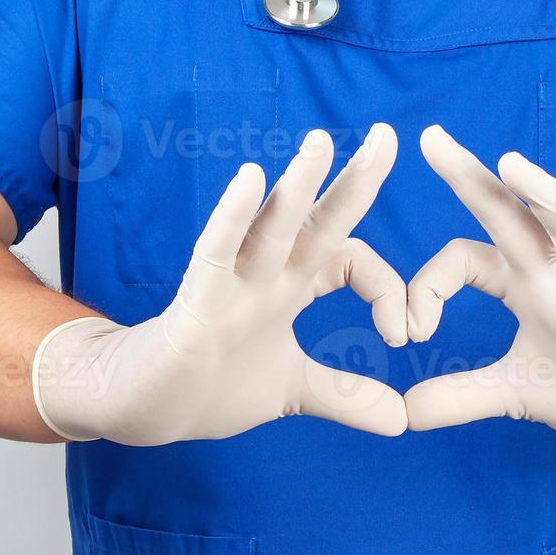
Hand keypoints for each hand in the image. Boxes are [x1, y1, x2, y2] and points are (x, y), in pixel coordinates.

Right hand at [33, 125, 408, 444]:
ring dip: (295, 184)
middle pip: (318, 218)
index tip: (408, 333)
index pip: (353, 260)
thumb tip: (404, 421)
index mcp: (292, 287)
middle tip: (387, 134)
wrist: (147, 410)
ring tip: (318, 143)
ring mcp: (231, 284)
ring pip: (269, 225)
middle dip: (353, 179)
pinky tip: (251, 178)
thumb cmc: (212, 386)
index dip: (389, 289)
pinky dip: (232, 216)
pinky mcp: (195, 302)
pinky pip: (215, 251)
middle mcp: (268, 275)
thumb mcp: (294, 392)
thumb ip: (347, 397)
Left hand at [404, 127, 555, 447]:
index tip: (406, 331)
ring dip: (541, 192)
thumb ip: (459, 397)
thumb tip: (402, 414)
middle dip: (470, 176)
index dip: (426, 287)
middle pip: (508, 212)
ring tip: (510, 163)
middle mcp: (552, 269)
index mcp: (520, 282)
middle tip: (430, 138)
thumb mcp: (511, 393)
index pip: (463, 258)